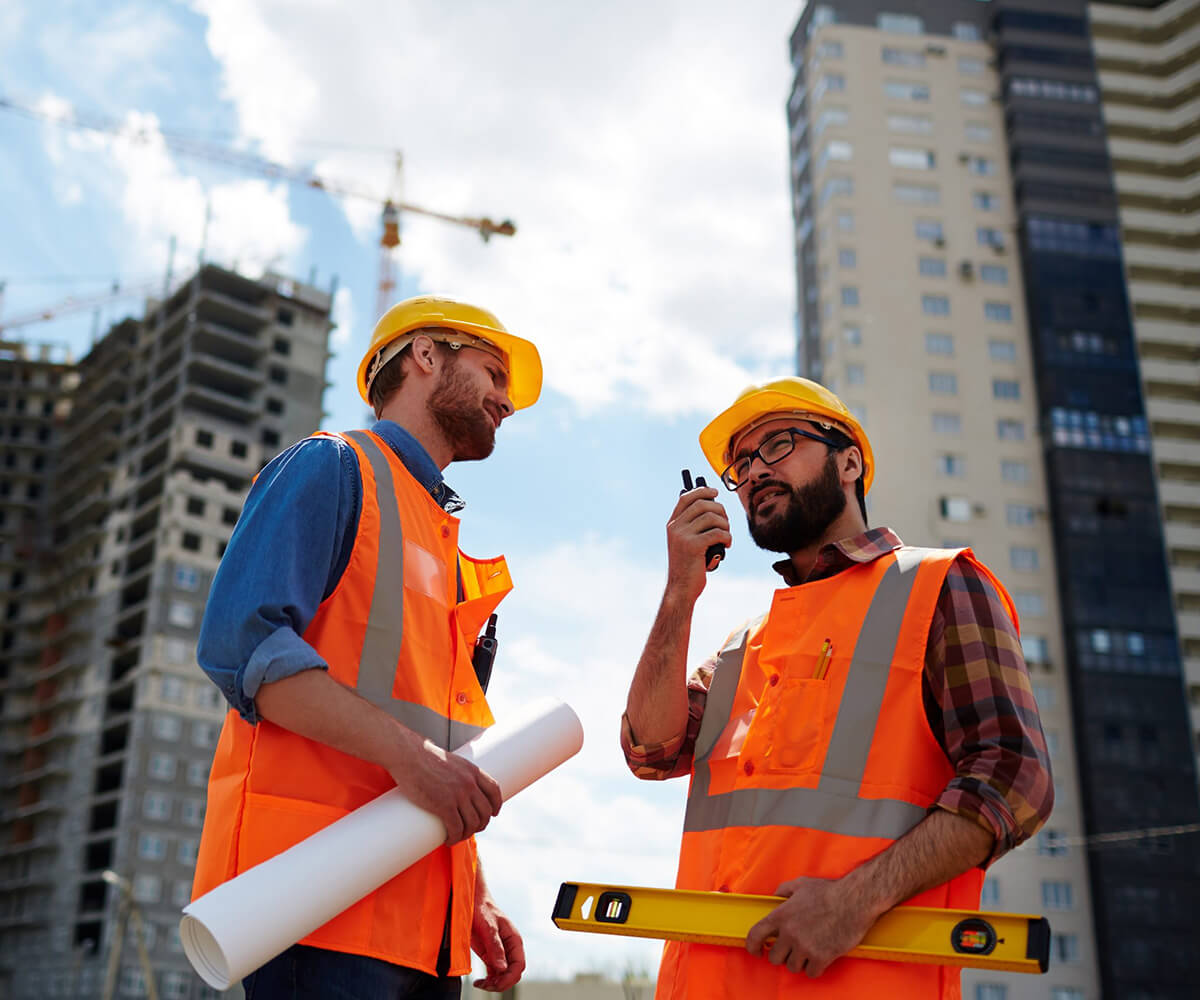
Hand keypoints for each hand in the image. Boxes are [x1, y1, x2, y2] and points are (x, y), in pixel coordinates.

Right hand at [385, 736, 501, 843]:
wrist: (409, 756)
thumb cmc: (424, 757)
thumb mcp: (450, 761)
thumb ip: (457, 773)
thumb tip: (454, 785)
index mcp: (472, 771)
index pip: (494, 791)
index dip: (496, 805)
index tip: (493, 813)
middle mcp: (469, 783)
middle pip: (485, 811)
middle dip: (481, 824)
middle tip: (471, 829)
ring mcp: (458, 795)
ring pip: (472, 823)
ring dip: (467, 833)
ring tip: (458, 835)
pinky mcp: (444, 806)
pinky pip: (456, 828)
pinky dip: (455, 838)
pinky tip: (449, 840)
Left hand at [471, 893, 525, 991]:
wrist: (472, 901)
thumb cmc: (483, 909)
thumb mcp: (488, 927)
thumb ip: (495, 947)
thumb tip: (502, 968)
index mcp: (514, 940)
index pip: (519, 965)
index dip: (510, 977)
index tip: (497, 982)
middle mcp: (509, 948)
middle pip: (512, 973)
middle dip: (502, 982)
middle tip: (487, 985)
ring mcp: (500, 953)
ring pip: (503, 976)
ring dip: (494, 983)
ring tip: (481, 984)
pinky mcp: (490, 955)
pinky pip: (494, 973)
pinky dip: (488, 980)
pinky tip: (479, 981)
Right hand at [666, 486, 731, 602]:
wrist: (681, 588)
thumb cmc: (688, 566)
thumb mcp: (686, 543)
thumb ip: (693, 526)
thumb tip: (713, 506)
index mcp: (672, 524)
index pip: (686, 498)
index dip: (702, 491)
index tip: (715, 492)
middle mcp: (675, 527)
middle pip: (702, 504)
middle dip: (720, 510)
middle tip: (726, 522)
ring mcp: (683, 536)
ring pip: (712, 518)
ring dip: (725, 525)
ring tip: (726, 536)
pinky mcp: (693, 546)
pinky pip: (717, 533)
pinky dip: (727, 537)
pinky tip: (726, 545)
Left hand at [744, 875, 879, 976]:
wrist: (854, 901)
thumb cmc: (829, 891)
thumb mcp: (800, 884)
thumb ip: (783, 890)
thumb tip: (774, 897)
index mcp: (781, 915)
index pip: (755, 935)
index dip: (752, 946)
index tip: (757, 951)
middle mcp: (790, 933)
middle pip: (774, 958)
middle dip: (782, 954)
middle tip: (791, 949)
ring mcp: (805, 947)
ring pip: (792, 967)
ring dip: (799, 961)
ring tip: (807, 951)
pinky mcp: (821, 957)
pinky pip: (811, 973)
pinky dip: (814, 968)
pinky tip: (819, 958)